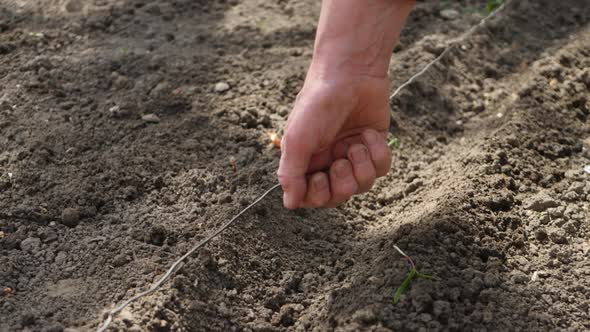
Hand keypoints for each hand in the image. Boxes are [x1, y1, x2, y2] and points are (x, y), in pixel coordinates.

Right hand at [277, 70, 391, 208]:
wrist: (351, 72)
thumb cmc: (318, 103)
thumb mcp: (297, 139)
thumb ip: (291, 173)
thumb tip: (289, 204)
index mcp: (306, 161)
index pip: (311, 197)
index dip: (318, 196)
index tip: (320, 178)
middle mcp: (329, 160)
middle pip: (338, 197)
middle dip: (342, 184)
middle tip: (341, 162)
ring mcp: (352, 155)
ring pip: (362, 185)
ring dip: (362, 168)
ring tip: (357, 145)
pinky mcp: (375, 146)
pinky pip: (382, 168)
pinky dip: (378, 154)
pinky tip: (369, 134)